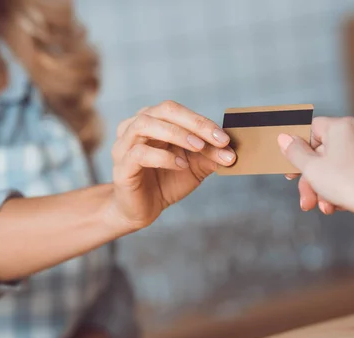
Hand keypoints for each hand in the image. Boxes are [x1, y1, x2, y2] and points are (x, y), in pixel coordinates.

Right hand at [104, 101, 235, 231]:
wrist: (142, 210)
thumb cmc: (165, 182)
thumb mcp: (194, 167)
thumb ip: (210, 156)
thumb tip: (231, 152)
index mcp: (153, 121)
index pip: (177, 111)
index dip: (202, 121)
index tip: (225, 138)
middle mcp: (134, 127)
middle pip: (163, 111)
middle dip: (193, 123)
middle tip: (217, 139)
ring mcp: (124, 146)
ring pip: (145, 125)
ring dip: (177, 134)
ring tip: (198, 147)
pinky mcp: (121, 167)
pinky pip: (139, 153)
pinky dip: (163, 157)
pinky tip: (180, 165)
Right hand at [278, 117, 353, 224]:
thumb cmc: (349, 184)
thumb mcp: (311, 168)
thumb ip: (295, 152)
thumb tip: (284, 138)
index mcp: (342, 126)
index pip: (312, 129)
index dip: (298, 149)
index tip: (292, 167)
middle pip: (322, 154)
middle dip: (311, 180)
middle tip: (305, 197)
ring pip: (336, 166)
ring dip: (324, 188)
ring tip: (322, 207)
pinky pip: (350, 173)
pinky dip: (340, 188)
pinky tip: (336, 205)